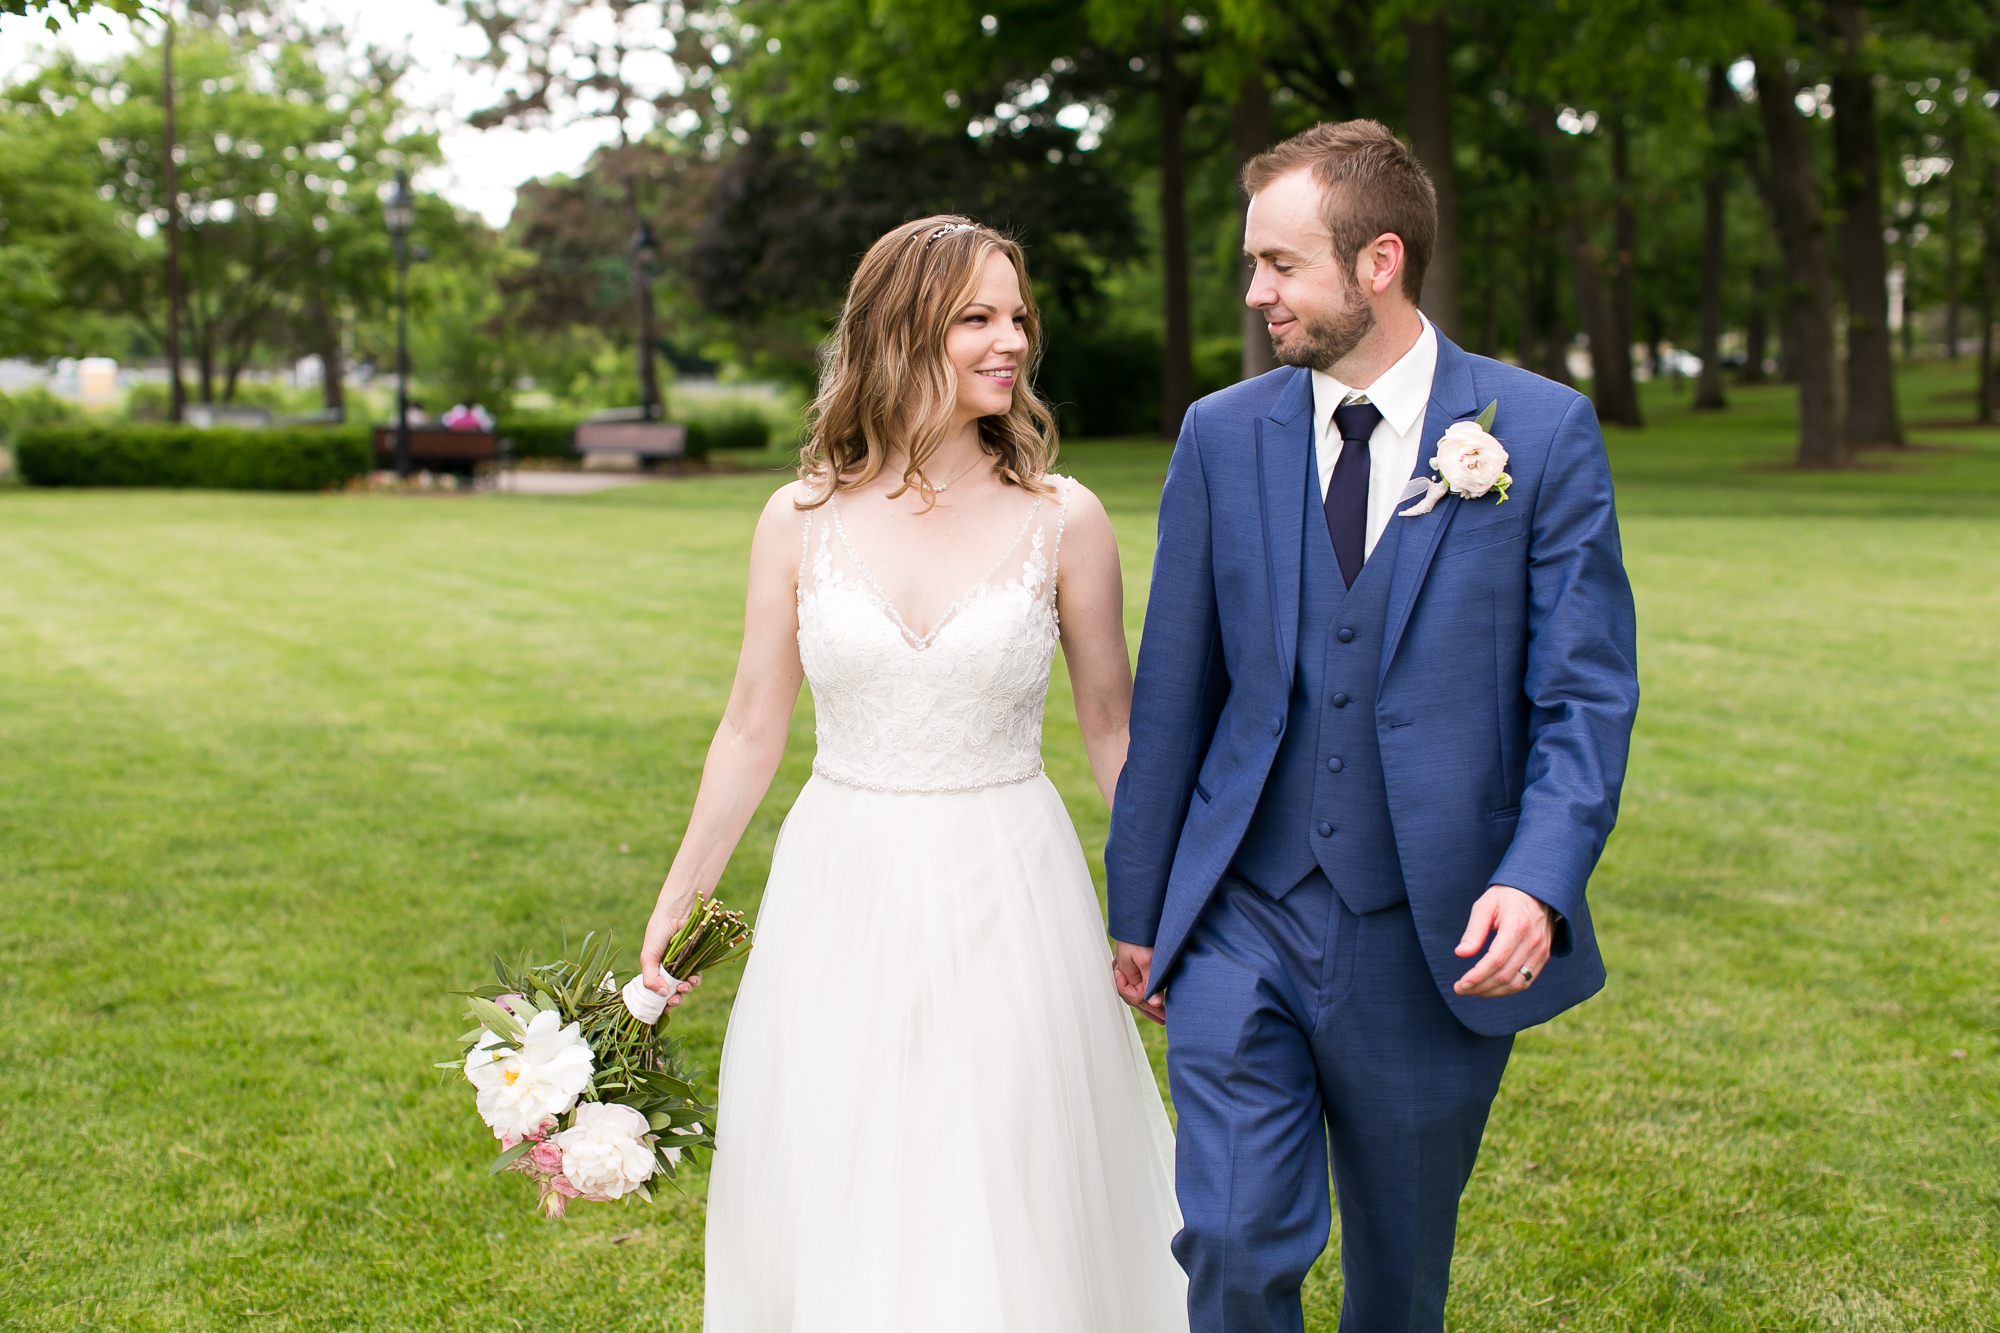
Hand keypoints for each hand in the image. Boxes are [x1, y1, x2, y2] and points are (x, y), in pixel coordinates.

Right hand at [639, 887, 701, 1010]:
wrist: (678, 912)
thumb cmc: (659, 931)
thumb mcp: (648, 955)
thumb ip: (650, 977)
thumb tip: (661, 994)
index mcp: (655, 969)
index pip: (657, 991)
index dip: (660, 1002)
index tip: (663, 1009)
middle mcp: (669, 969)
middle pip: (672, 992)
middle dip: (674, 1000)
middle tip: (674, 1001)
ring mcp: (683, 965)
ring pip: (685, 986)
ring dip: (685, 991)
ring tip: (683, 987)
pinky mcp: (696, 959)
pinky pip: (697, 975)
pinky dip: (695, 980)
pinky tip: (693, 979)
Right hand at [1112, 940, 1166, 1025]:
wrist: (1138, 918)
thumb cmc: (1138, 936)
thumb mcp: (1146, 960)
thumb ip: (1150, 983)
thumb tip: (1156, 1003)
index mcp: (1122, 974)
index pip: (1135, 996)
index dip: (1148, 1000)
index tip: (1162, 1003)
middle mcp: (1123, 974)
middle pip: (1136, 998)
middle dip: (1151, 1010)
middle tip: (1166, 1020)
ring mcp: (1127, 971)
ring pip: (1137, 994)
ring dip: (1149, 1005)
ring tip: (1163, 1015)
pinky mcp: (1134, 967)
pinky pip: (1139, 985)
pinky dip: (1148, 994)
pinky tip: (1156, 1000)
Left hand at [1453, 885, 1554, 997]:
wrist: (1537, 892)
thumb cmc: (1506, 896)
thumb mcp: (1485, 905)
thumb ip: (1474, 931)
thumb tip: (1461, 954)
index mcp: (1517, 926)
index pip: (1496, 960)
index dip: (1477, 976)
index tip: (1460, 984)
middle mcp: (1532, 941)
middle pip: (1505, 975)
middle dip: (1481, 987)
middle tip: (1461, 989)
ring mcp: (1541, 951)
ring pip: (1517, 983)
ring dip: (1493, 992)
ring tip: (1474, 991)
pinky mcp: (1543, 956)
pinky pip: (1526, 981)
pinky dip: (1508, 989)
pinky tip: (1491, 988)